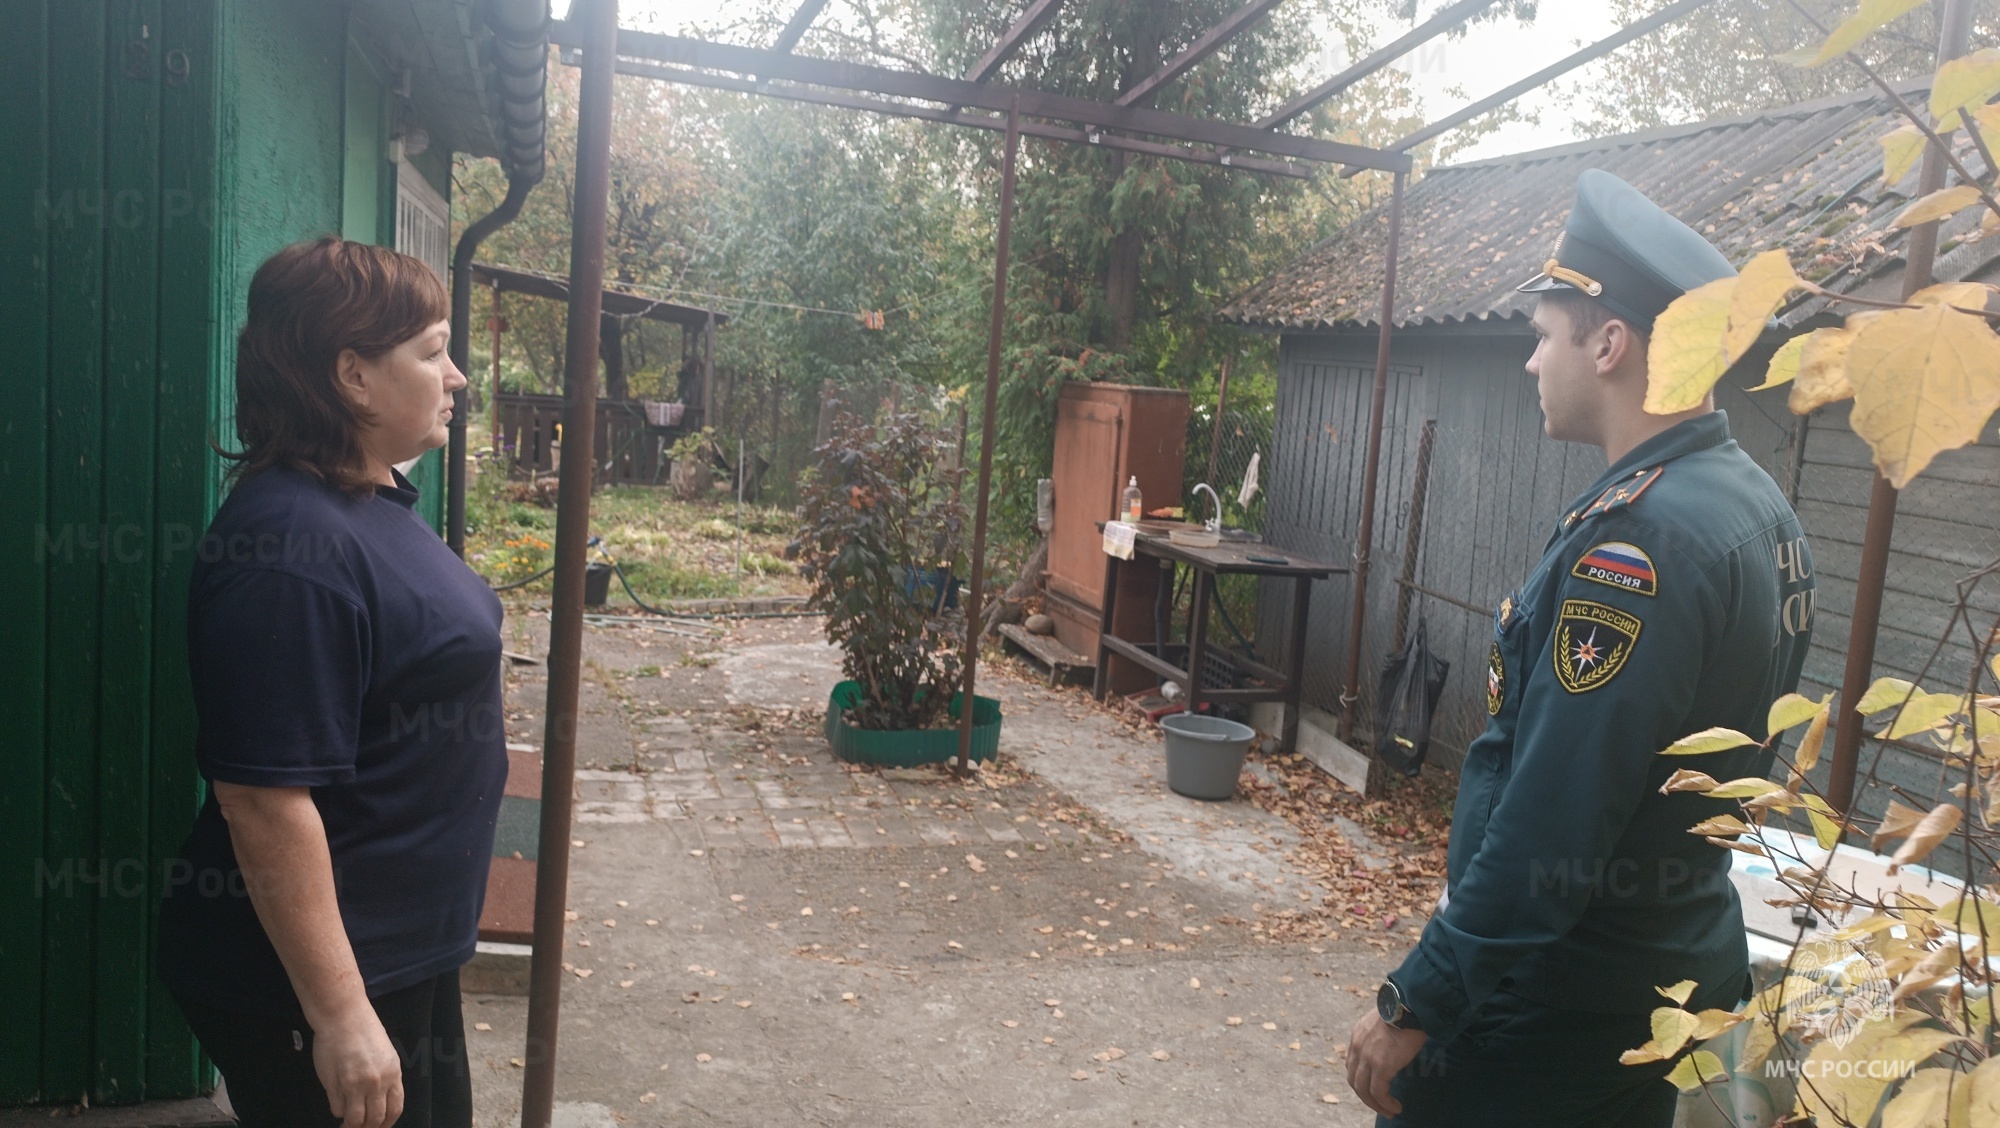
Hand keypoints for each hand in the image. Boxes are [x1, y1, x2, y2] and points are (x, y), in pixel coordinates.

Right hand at [312, 1007, 404, 1127]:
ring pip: (355, 1119)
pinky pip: (337, 1108)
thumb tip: (379, 1102)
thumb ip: (385, 1078)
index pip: (394, 1109)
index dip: (386, 1124)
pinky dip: (337, 1111)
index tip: (379, 1127)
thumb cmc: (364, 1032)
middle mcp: (377, 1082)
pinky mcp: (336, 1084)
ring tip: (346, 1124)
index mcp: (393, 1074)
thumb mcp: (386, 1055)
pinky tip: (337, 1105)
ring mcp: (356, 1085)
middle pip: (375, 1119)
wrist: (343, 1017)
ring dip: (351, 1125)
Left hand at [1345, 1010, 1427, 1117]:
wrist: (1410, 1005)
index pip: (1352, 1064)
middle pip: (1354, 1080)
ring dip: (1375, 1104)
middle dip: (1366, 1096)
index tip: (1373, 1088)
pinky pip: (1378, 1092)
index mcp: (1358, 1035)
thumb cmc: (1405, 1010)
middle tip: (1379, 1105)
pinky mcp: (1381, 1066)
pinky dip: (1385, 1103)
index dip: (1361, 1079)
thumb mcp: (1385, 1020)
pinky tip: (1396, 1107)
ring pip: (1363, 1090)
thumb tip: (1391, 1045)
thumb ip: (1381, 1034)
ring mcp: (1368, 1057)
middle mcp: (1358, 1047)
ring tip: (1389, 1111)